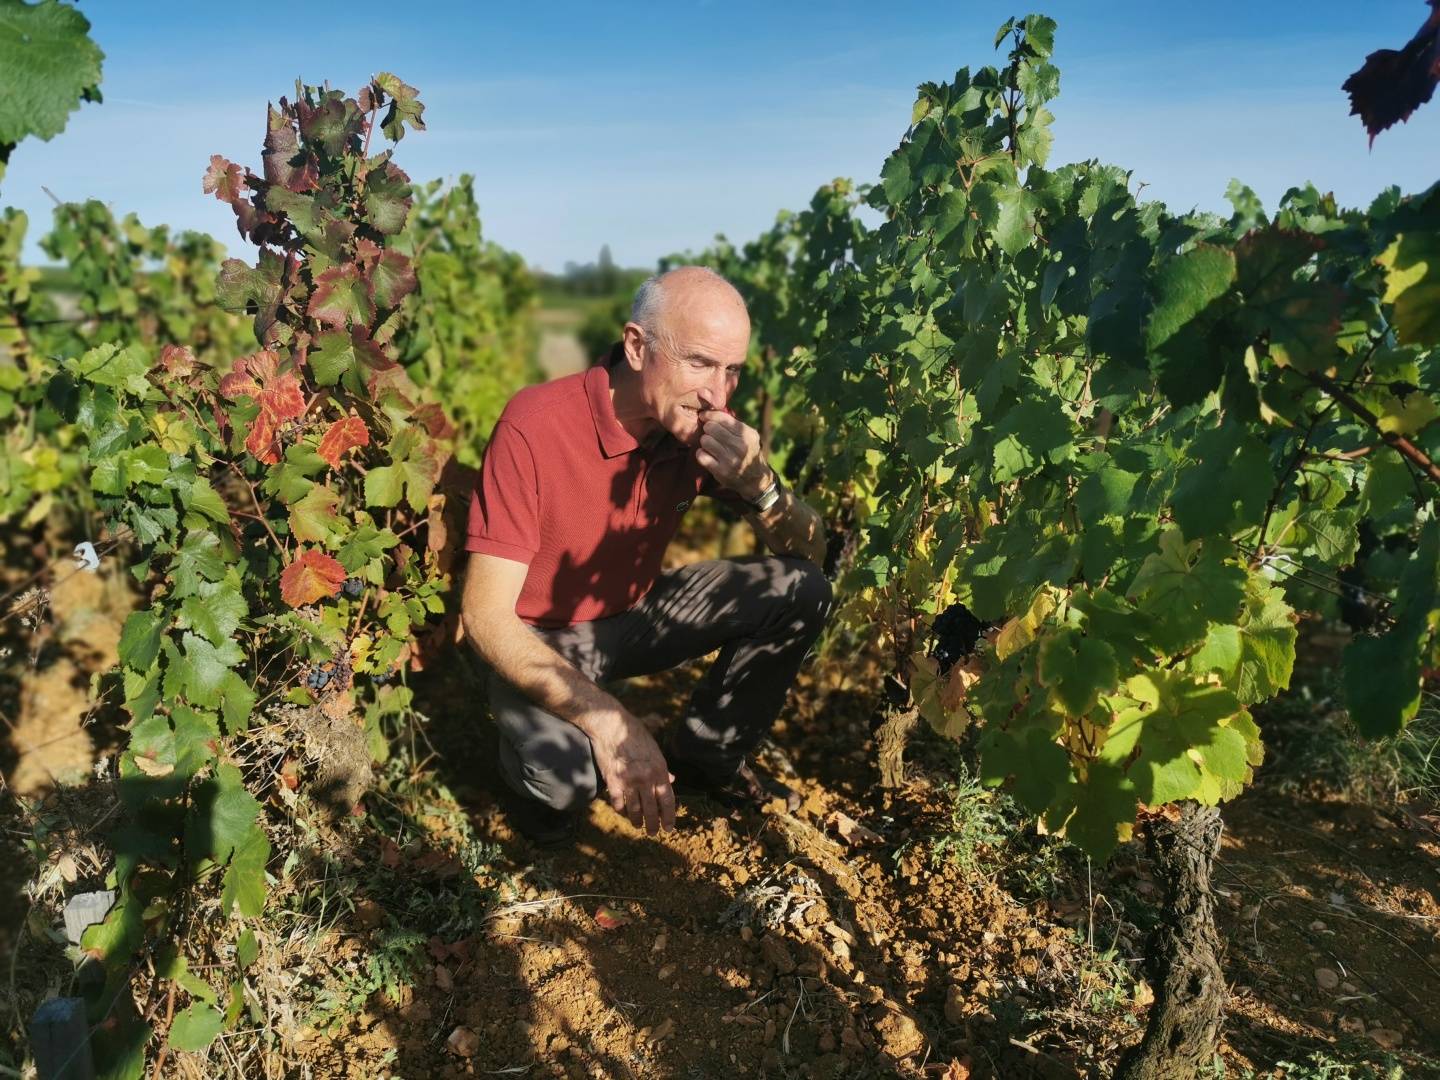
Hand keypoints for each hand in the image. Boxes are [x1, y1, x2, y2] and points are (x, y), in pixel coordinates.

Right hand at [588, 710, 675, 834]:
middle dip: (653, 824)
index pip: (667, 799)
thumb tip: (672, 781)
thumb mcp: (654, 749)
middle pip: (652, 809)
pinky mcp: (612, 782)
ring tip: (638, 826)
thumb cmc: (633, 734)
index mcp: (659, 769)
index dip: (669, 816)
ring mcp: (629, 781)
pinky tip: (623, 813)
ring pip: (635, 810)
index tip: (669, 827)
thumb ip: (663, 768)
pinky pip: (618, 804)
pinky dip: (621, 810)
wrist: (610, 725)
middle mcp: (646, 777)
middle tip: (653, 832)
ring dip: (637, 821)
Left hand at [695, 411, 771, 501]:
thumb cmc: (748, 451)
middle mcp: (740, 446)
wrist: (754, 478)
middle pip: (711, 428)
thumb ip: (733, 424)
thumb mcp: (749, 435)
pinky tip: (706, 454)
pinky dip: (701, 453)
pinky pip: (701, 456)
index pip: (723, 418)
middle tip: (709, 433)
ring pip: (705, 441)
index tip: (703, 416)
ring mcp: (730, 460)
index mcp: (747, 434)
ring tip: (709, 444)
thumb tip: (710, 411)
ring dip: (705, 441)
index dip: (710, 415)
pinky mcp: (721, 472)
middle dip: (707, 428)